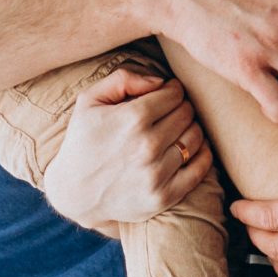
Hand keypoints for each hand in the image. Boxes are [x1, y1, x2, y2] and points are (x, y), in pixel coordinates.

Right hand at [43, 68, 211, 228]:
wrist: (74, 193)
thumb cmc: (83, 141)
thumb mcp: (89, 101)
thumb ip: (123, 79)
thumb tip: (160, 82)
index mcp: (132, 119)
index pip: (174, 94)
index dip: (172, 90)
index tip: (166, 94)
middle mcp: (147, 146)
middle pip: (186, 113)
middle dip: (181, 107)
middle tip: (171, 111)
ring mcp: (157, 174)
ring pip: (195, 137)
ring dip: (191, 128)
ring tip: (178, 129)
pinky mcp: (164, 196)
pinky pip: (200, 168)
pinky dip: (203, 153)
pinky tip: (192, 147)